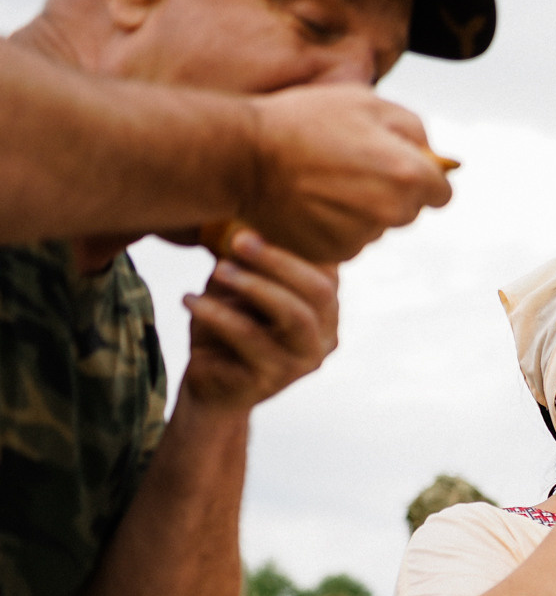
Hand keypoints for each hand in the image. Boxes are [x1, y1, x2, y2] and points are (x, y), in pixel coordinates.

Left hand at [178, 230, 337, 411]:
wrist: (210, 384)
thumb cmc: (228, 326)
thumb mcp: (241, 286)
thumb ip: (250, 259)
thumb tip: (240, 211)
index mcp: (325, 311)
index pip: (328, 270)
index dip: (296, 244)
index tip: (254, 221)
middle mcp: (325, 337)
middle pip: (319, 291)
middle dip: (278, 261)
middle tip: (239, 239)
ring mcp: (302, 362)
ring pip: (293, 316)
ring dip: (253, 286)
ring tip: (217, 269)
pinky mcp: (272, 381)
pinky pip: (248, 339)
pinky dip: (216, 314)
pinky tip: (188, 299)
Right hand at [243, 85, 451, 261]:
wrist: (243, 156)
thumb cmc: (303, 121)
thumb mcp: (365, 101)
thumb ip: (411, 127)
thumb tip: (430, 154)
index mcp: (408, 174)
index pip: (441, 192)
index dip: (422, 178)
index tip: (399, 168)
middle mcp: (392, 211)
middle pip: (409, 210)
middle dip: (390, 192)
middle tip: (348, 166)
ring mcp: (364, 236)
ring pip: (377, 225)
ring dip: (361, 209)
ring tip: (322, 180)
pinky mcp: (336, 253)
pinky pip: (349, 240)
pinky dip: (335, 226)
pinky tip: (310, 202)